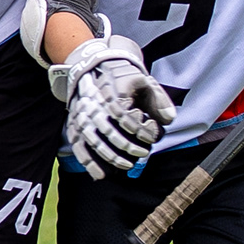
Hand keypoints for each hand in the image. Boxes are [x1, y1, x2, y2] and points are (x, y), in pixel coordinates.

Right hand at [57, 36, 176, 178]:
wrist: (95, 68)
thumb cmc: (123, 78)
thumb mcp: (144, 81)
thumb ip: (159, 100)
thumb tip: (169, 120)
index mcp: (111, 92)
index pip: (125, 116)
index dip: (139, 130)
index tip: (150, 138)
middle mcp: (94, 104)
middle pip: (109, 131)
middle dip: (127, 147)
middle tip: (142, 153)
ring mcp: (81, 115)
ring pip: (93, 141)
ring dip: (111, 157)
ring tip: (127, 166)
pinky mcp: (74, 124)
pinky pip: (78, 146)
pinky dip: (88, 162)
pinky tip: (100, 175)